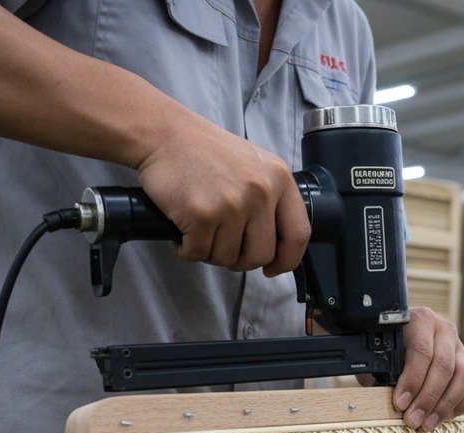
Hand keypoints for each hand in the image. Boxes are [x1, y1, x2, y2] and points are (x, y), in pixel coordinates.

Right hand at [136, 114, 309, 275]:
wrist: (165, 134)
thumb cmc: (205, 151)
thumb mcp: (254, 164)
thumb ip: (271, 198)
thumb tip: (277, 242)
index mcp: (279, 179)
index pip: (298, 234)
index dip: (287, 259)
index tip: (273, 268)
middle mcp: (261, 192)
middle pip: (261, 254)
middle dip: (240, 260)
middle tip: (222, 246)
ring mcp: (232, 204)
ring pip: (227, 257)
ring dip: (209, 251)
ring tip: (199, 229)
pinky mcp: (202, 215)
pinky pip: (198, 253)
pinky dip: (187, 249)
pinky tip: (183, 231)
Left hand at [393, 307, 463, 431]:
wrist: (402, 340)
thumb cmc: (388, 349)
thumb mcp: (381, 355)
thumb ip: (384, 371)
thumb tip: (390, 398)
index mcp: (420, 320)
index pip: (421, 352)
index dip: (412, 381)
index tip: (400, 404)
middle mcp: (444, 329)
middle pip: (444, 366)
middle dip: (428, 398)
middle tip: (414, 420)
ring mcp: (460, 346)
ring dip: (446, 405)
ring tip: (428, 423)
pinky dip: (463, 403)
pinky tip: (444, 416)